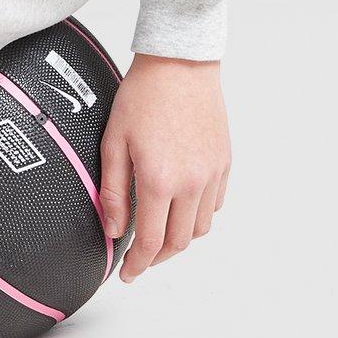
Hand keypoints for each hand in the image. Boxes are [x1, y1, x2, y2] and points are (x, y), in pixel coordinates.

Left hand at [98, 54, 231, 282]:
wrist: (179, 64)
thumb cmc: (143, 96)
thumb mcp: (114, 142)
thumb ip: (113, 191)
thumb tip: (114, 229)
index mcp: (160, 180)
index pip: (151, 241)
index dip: (138, 264)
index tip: (127, 273)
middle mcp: (192, 183)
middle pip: (179, 242)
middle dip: (158, 258)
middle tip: (140, 260)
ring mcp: (212, 174)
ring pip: (200, 227)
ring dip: (179, 239)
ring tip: (159, 235)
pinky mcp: (224, 163)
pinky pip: (215, 204)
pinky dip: (198, 215)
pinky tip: (180, 208)